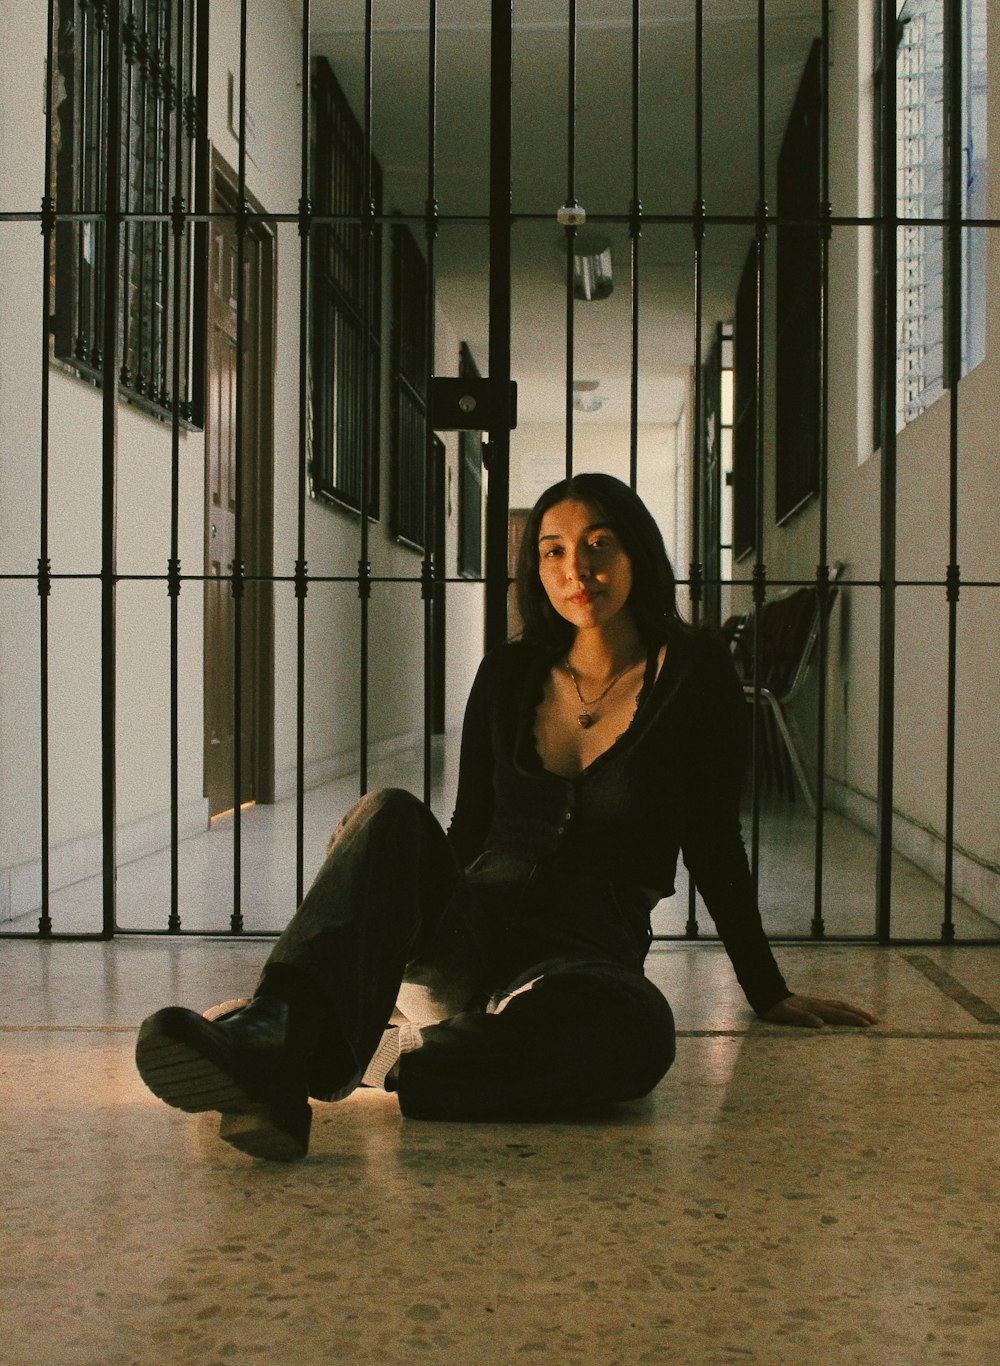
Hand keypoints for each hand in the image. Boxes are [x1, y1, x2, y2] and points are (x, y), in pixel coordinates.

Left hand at [762, 995, 878, 1027]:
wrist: (768, 995)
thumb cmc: (776, 1008)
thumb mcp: (785, 1014)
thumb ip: (801, 1018)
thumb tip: (820, 1024)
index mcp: (815, 1008)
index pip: (838, 1014)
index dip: (853, 1019)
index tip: (867, 1025)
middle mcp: (819, 1004)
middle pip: (843, 1008)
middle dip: (860, 1014)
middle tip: (876, 1021)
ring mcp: (817, 1003)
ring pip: (840, 1005)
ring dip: (854, 1011)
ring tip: (867, 1017)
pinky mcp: (814, 1004)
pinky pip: (834, 1006)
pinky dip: (845, 1010)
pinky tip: (848, 1014)